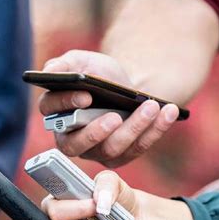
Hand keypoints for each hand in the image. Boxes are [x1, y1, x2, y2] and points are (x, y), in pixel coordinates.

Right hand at [40, 50, 179, 167]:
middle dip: (96, 132)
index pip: (51, 114)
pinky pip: (136, 149)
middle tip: (114, 117)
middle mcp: (71, 139)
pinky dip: (154, 130)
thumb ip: (64, 65)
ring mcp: (95, 151)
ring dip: (132, 128)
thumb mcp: (82, 63)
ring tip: (150, 106)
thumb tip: (50, 71)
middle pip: (76, 145)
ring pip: (110, 148)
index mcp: (56, 114)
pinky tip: (168, 111)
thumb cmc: (101, 77)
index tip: (86, 96)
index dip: (66, 106)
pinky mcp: (119, 157)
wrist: (128, 89)